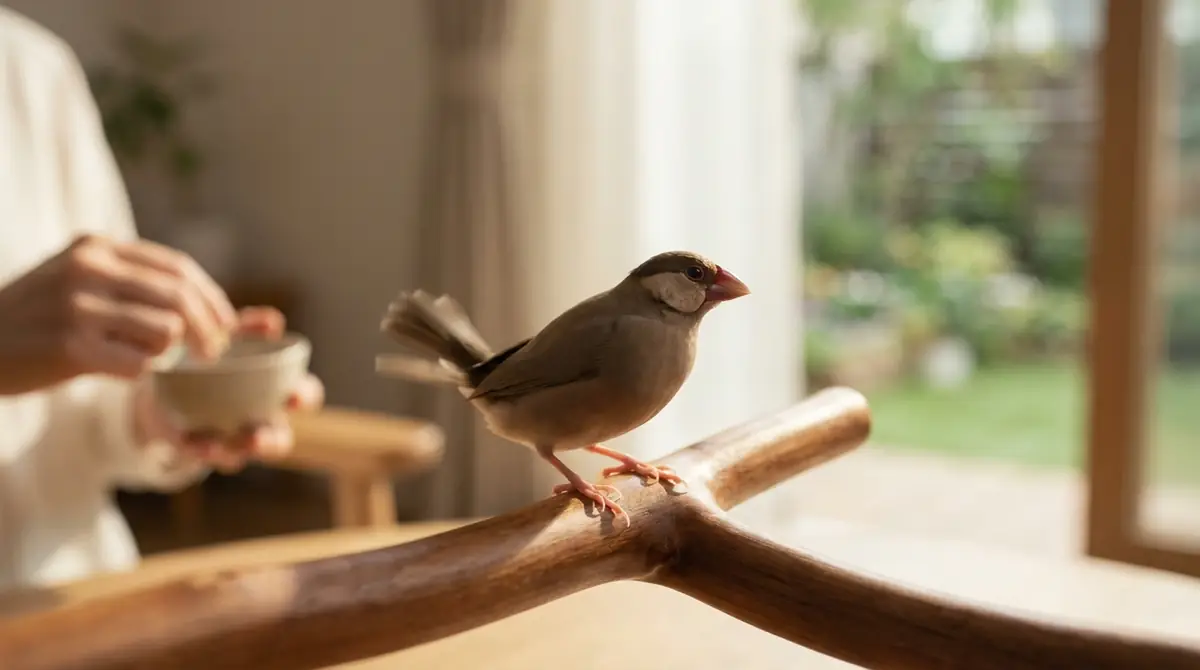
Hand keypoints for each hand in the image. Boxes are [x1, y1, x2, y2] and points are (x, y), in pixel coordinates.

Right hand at [0, 233, 237, 394]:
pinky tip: (122, 371)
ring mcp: (78, 306)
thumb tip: (209, 306)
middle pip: (180, 298)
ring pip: (166, 332)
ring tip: (149, 358)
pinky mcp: (70, 346)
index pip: (178, 268)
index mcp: (97, 246)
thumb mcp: (81, 280)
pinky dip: (141, 372)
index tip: (226, 325)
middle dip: (209, 330)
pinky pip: (138, 364)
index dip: (212, 299)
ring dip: (169, 353)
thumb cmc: (40, 318)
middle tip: (213, 354)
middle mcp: (89, 268)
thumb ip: (134, 284)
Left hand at [136, 306, 325, 472]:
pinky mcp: (196, 445)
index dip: (304, 398)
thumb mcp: (232, 338)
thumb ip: (252, 328)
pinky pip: (200, 453)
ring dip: (233, 452)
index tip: (292, 396)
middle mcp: (259, 421)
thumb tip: (273, 321)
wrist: (167, 377)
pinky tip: (196, 441)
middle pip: (279, 439)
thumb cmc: (215, 356)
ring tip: (223, 446)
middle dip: (272, 441)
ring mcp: (229, 439)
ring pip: (241, 455)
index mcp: (277, 392)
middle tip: (258, 435)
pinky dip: (201, 449)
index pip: (305, 396)